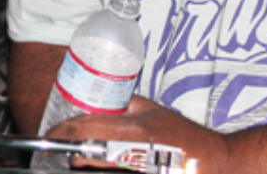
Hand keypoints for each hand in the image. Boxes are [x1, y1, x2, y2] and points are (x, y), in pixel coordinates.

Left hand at [53, 96, 229, 172]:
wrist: (213, 163)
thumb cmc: (185, 138)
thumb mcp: (154, 111)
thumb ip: (127, 104)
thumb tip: (100, 100)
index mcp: (132, 130)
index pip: (84, 128)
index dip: (62, 131)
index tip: (53, 132)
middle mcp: (129, 154)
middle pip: (83, 154)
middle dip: (69, 151)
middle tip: (63, 146)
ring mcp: (132, 171)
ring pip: (92, 169)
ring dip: (83, 162)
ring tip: (80, 157)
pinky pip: (107, 173)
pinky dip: (98, 168)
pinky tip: (100, 164)